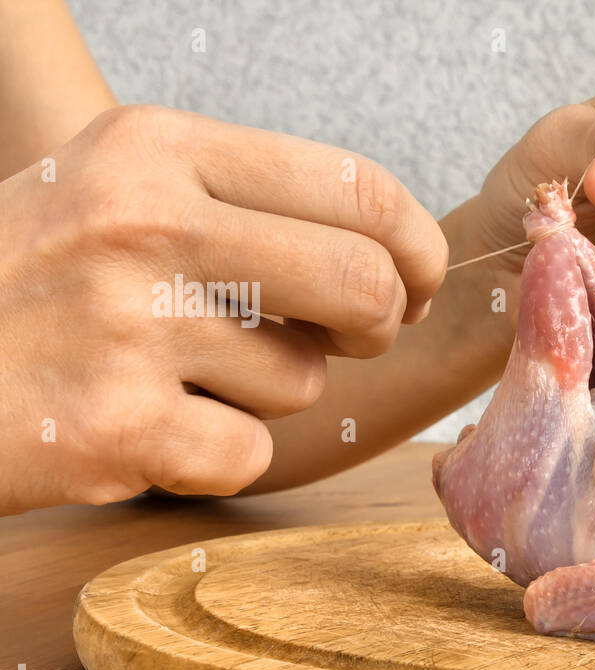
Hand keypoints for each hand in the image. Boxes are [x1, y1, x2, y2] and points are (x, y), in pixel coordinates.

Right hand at [0, 104, 446, 513]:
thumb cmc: (33, 280)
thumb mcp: (116, 189)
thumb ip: (245, 202)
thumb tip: (395, 249)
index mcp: (156, 149)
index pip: (360, 188)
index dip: (414, 247)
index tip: (412, 281)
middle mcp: (143, 225)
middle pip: (363, 286)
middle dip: (374, 326)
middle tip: (339, 339)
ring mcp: (127, 328)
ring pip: (304, 381)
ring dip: (265, 392)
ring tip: (174, 372)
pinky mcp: (117, 428)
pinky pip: (248, 452)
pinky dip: (214, 453)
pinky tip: (145, 424)